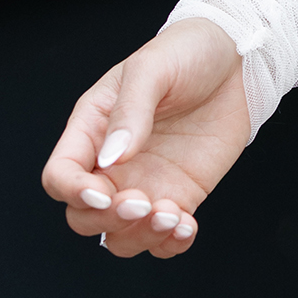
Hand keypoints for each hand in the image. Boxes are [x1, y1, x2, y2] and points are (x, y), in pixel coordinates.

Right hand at [41, 19, 248, 258]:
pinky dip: (171, 244)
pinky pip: (164, 237)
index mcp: (92, 129)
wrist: (237, 58)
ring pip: (120, 237)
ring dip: (139, 238)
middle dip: (107, 220)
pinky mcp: (181, 195)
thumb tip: (113, 159)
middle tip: (143, 202)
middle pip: (83, 216)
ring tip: (173, 215)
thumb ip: (130, 112)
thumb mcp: (152, 69)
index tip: (104, 192)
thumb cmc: (186, 53)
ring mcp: (146, 183)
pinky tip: (188, 227)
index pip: (60, 176)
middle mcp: (113, 164)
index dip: (73, 192)